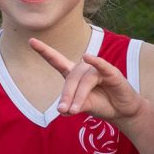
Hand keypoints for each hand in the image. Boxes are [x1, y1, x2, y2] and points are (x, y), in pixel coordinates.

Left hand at [27, 35, 144, 123]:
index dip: (45, 51)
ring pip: (84, 81)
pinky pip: (102, 67)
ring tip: (75, 110)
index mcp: (75, 75)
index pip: (57, 61)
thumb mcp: (83, 106)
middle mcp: (84, 70)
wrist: (122, 112)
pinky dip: (96, 62)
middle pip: (70, 79)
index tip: (31, 41)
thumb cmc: (102, 105)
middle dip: (66, 95)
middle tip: (64, 111)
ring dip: (78, 96)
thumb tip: (63, 110)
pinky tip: (88, 57)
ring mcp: (98, 70)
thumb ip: (72, 106)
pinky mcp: (112, 73)